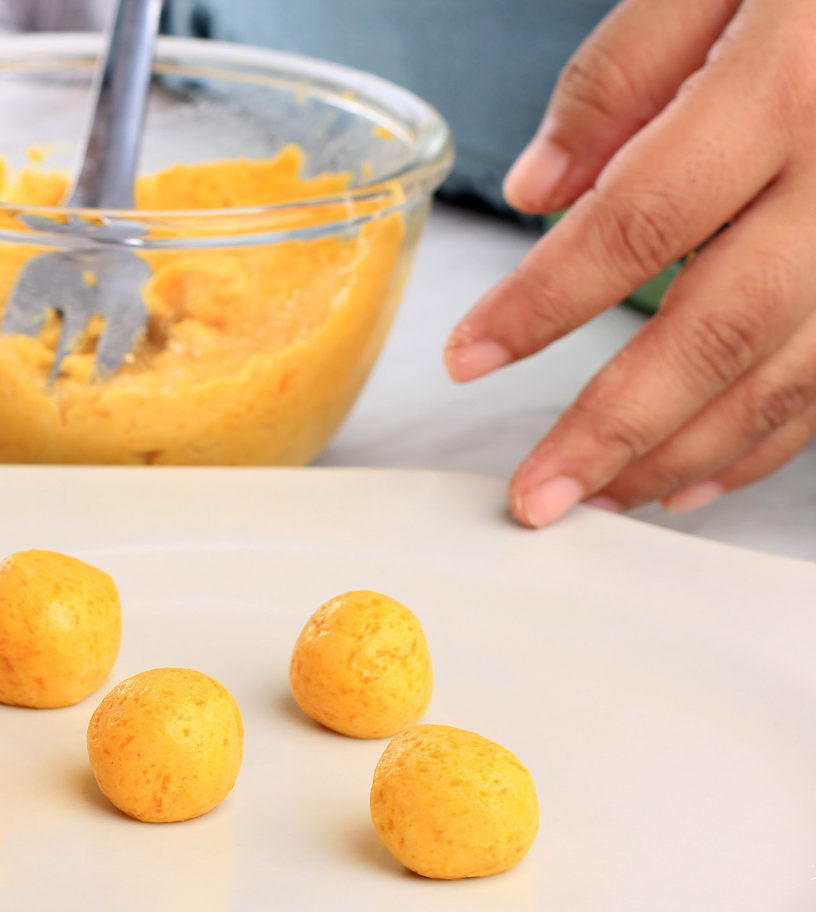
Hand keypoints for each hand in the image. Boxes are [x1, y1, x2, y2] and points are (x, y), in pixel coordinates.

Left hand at [444, 0, 815, 525]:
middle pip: (719, 328)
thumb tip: (537, 189)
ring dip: (686, 453)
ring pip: (788, 371)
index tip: (469, 355)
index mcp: (788, 85)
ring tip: (598, 499)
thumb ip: (623, 71)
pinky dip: (768, 438)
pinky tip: (697, 474)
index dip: (544, 301)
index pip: (638, 219)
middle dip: (616, 428)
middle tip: (536, 496)